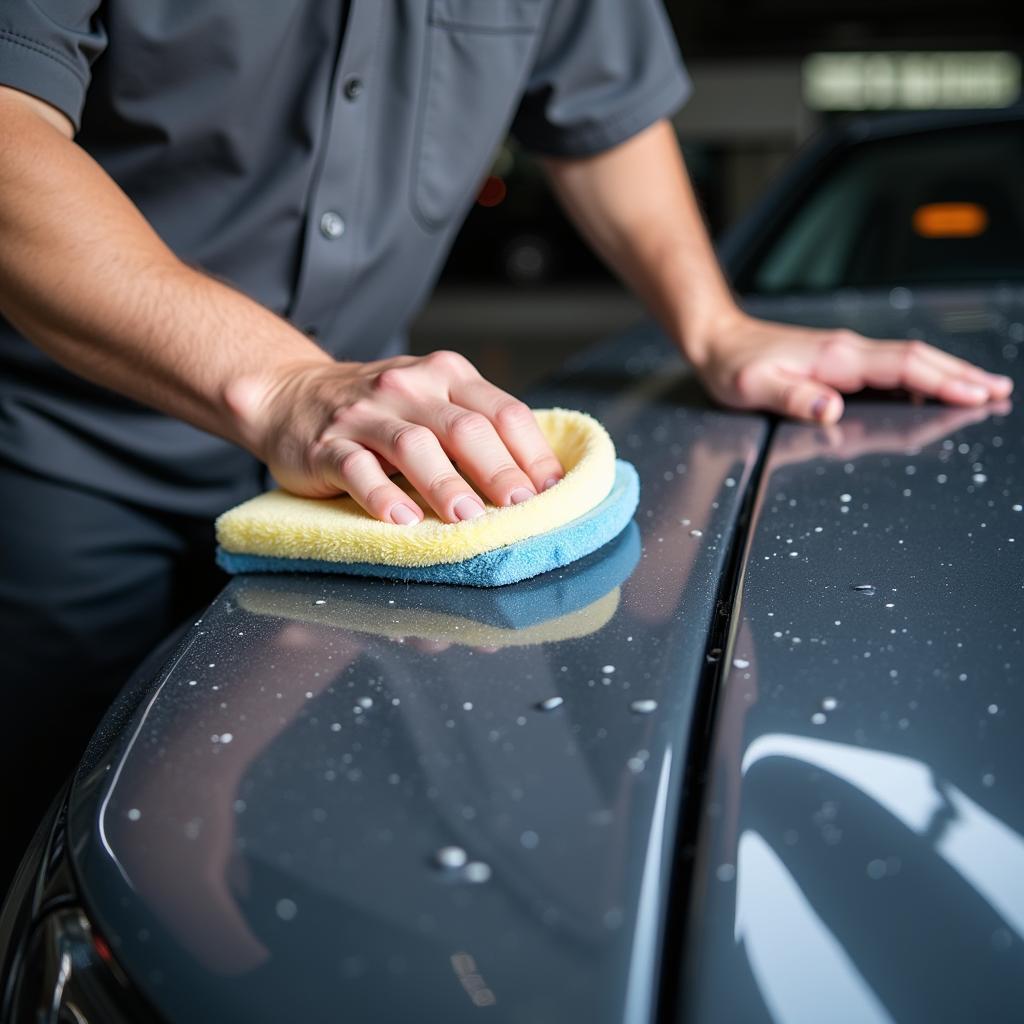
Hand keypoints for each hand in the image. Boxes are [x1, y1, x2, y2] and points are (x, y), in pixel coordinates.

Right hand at [228, 350, 563, 524]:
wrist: (291, 395)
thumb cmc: (380, 411)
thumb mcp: (433, 401)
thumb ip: (478, 428)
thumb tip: (538, 483)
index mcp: (447, 375)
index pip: (503, 411)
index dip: (532, 454)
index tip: (552, 493)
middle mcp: (410, 387)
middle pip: (465, 429)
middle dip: (498, 472)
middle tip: (519, 508)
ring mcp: (366, 414)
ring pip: (413, 446)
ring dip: (445, 485)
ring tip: (467, 519)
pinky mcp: (327, 443)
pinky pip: (356, 467)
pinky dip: (379, 494)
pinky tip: (400, 518)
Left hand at [693, 311, 1013, 423]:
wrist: (718, 341)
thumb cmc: (733, 368)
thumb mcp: (753, 388)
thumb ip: (793, 398)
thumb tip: (832, 409)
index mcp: (835, 357)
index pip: (902, 367)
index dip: (941, 381)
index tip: (975, 394)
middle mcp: (848, 351)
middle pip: (918, 359)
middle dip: (960, 375)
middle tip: (998, 391)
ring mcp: (847, 354)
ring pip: (910, 361)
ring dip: (948, 373)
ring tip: (984, 388)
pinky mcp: (841, 360)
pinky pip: (893, 367)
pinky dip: (923, 375)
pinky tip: (935, 387)